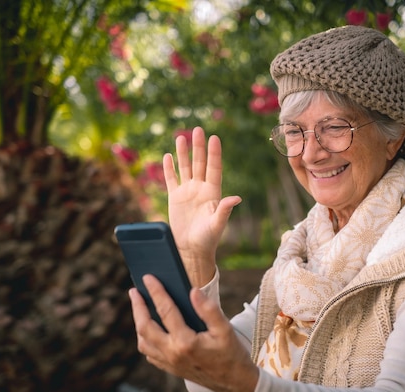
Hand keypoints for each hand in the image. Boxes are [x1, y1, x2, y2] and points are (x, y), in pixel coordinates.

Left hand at [129, 276, 258, 391]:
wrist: (234, 382)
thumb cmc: (231, 353)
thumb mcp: (225, 329)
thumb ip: (208, 309)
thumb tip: (192, 291)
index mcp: (186, 342)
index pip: (166, 311)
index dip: (156, 292)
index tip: (148, 278)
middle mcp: (173, 354)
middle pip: (145, 327)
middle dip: (138, 307)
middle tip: (134, 291)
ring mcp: (169, 363)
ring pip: (143, 342)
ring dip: (139, 323)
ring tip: (140, 307)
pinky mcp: (170, 369)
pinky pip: (150, 354)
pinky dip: (145, 339)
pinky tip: (149, 329)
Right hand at [163, 127, 241, 286]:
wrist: (192, 249)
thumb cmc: (208, 239)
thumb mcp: (217, 224)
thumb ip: (224, 210)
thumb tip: (236, 198)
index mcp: (213, 192)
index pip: (214, 168)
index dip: (214, 154)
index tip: (215, 138)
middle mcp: (201, 188)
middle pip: (199, 163)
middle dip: (199, 147)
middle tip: (198, 129)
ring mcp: (187, 191)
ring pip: (185, 167)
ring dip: (183, 153)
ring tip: (181, 137)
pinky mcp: (175, 197)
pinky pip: (171, 179)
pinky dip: (169, 168)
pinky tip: (168, 156)